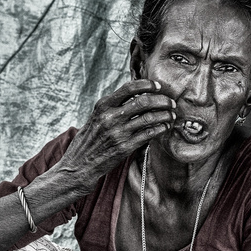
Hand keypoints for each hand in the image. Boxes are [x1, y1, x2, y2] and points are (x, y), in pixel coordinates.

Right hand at [59, 78, 175, 186]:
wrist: (79, 165)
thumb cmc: (89, 141)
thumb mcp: (96, 118)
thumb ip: (112, 107)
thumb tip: (135, 96)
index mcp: (103, 106)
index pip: (129, 88)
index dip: (147, 85)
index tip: (159, 86)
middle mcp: (110, 117)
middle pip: (143, 101)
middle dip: (162, 100)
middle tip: (171, 102)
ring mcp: (118, 132)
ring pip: (149, 118)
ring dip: (165, 115)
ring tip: (172, 115)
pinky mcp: (124, 147)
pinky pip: (148, 134)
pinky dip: (160, 129)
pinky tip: (165, 127)